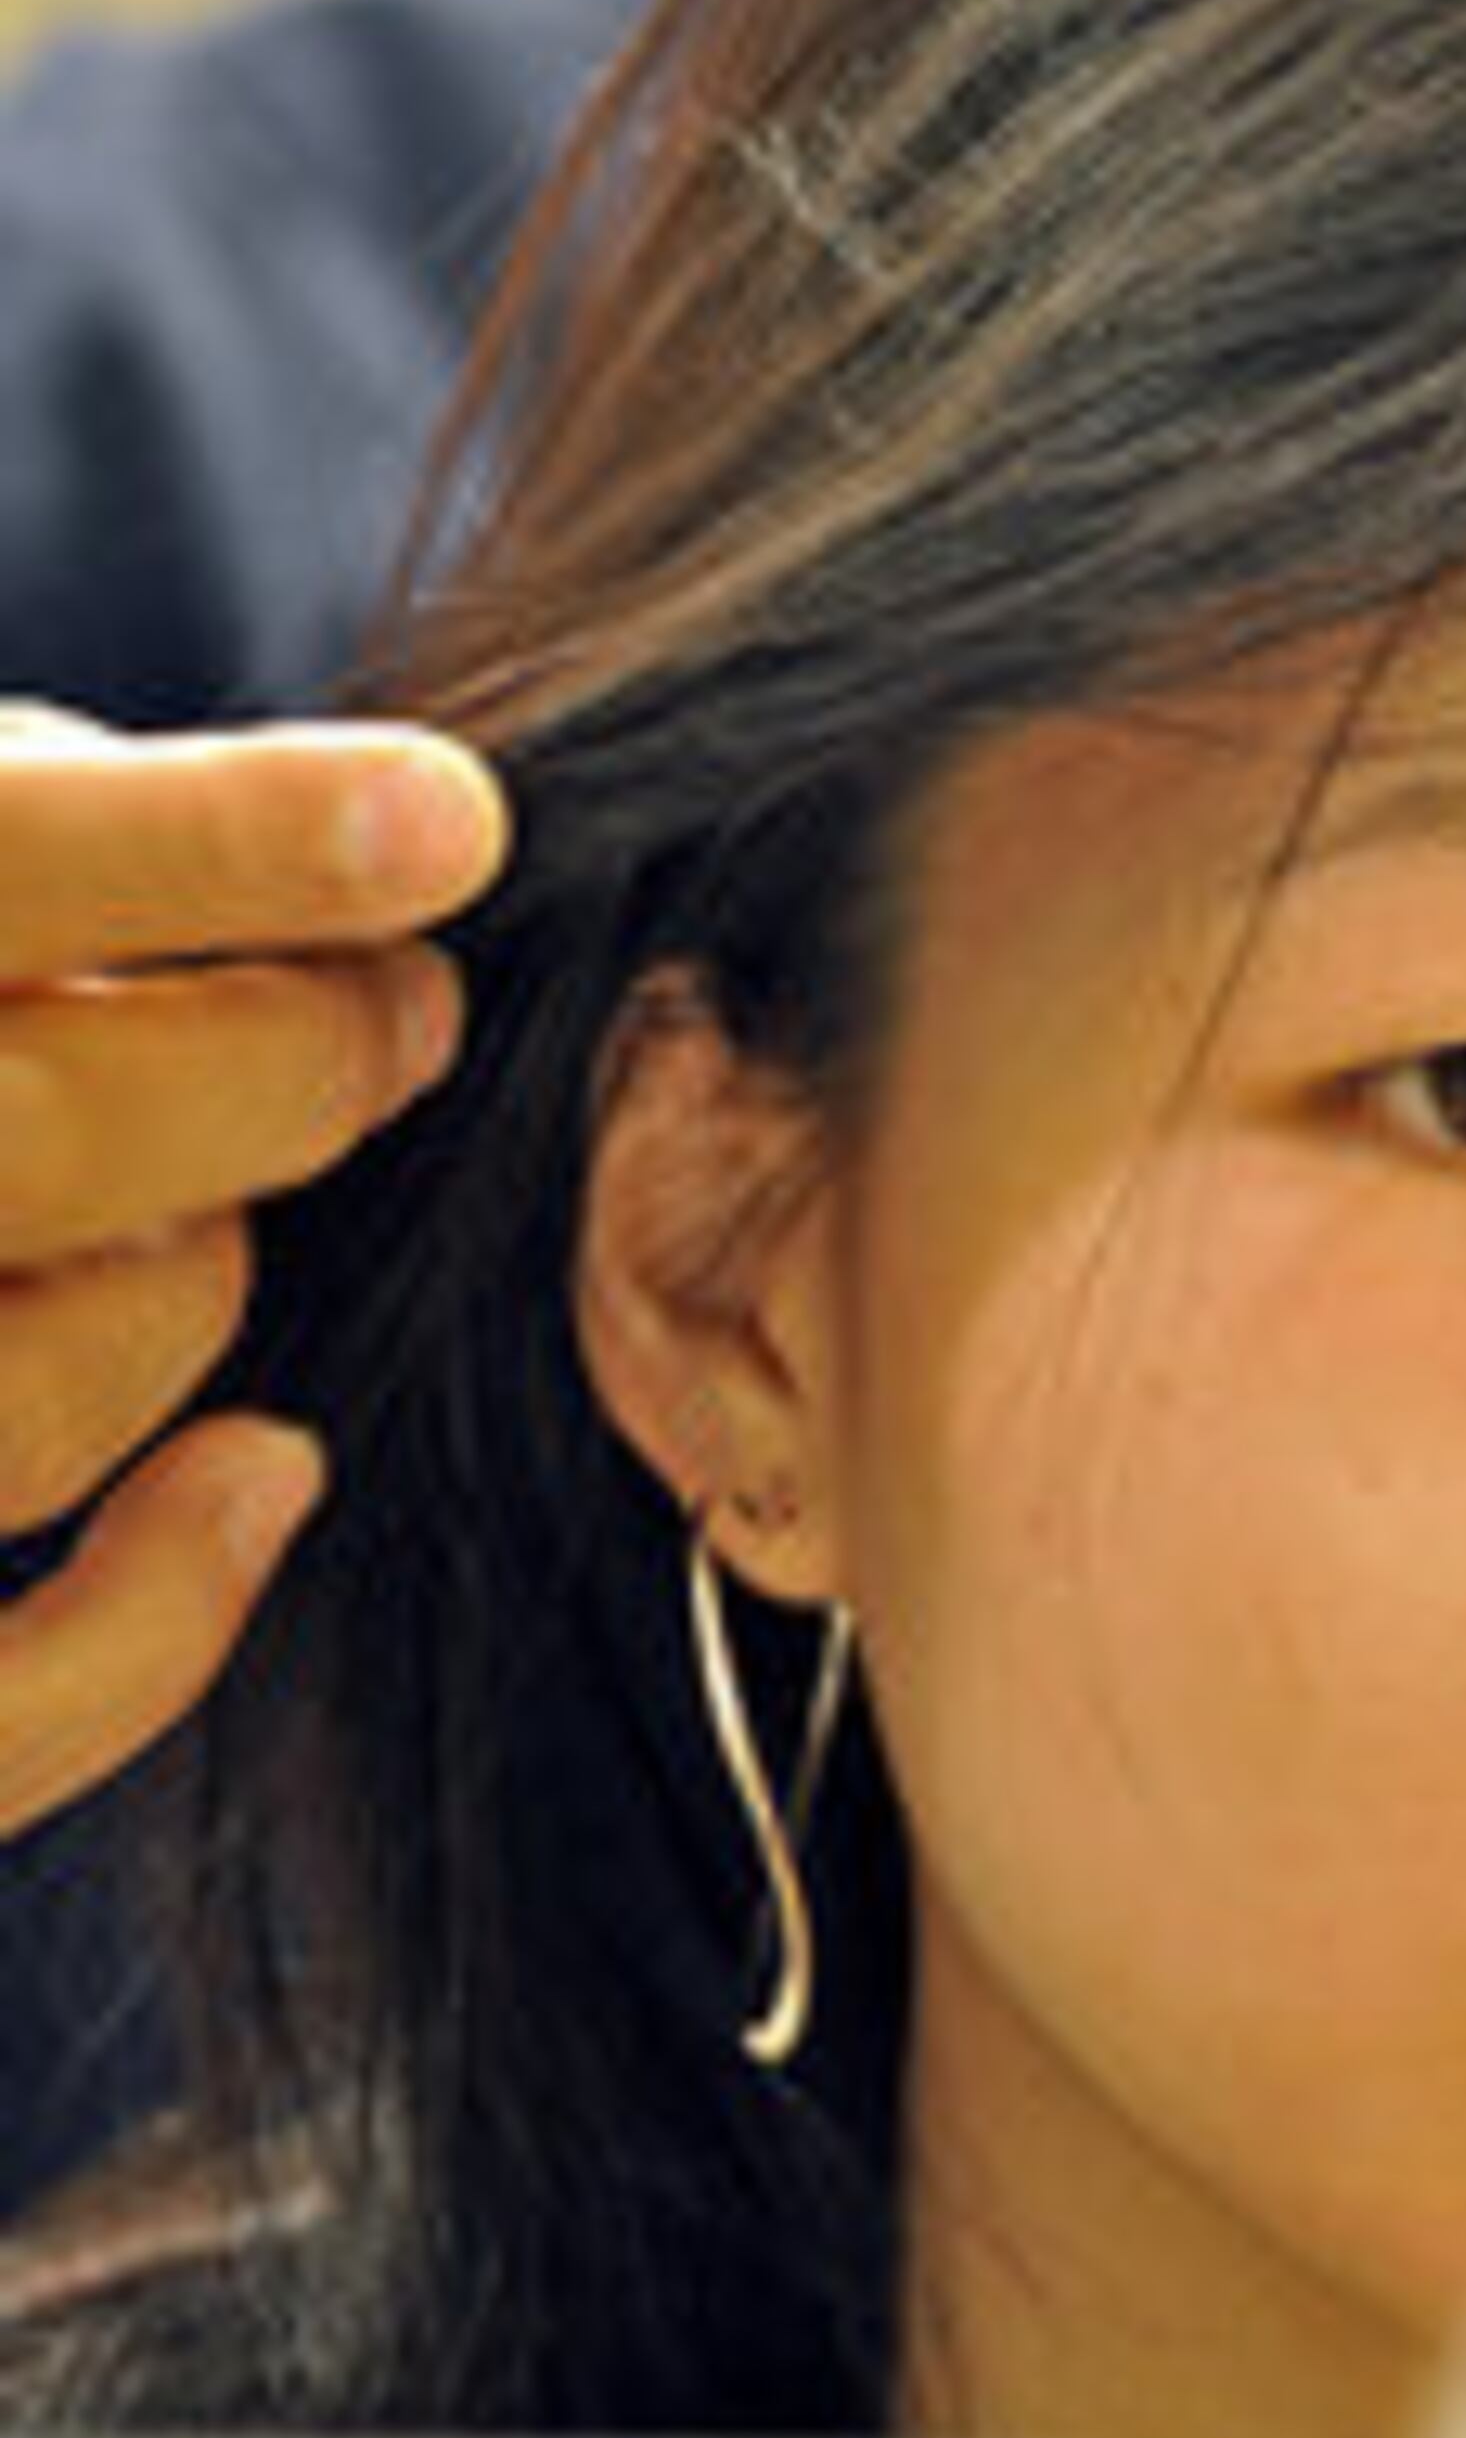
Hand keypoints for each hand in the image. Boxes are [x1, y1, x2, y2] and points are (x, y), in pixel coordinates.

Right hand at [0, 711, 505, 1832]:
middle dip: (289, 1062)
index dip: (223, 839)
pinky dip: (158, 1615)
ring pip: (41, 1389)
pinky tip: (258, 1477)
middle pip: (45, 1128)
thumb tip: (339, 847)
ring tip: (203, 1204)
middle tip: (399, 1014)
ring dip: (190, 1287)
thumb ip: (18, 839)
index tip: (451, 821)